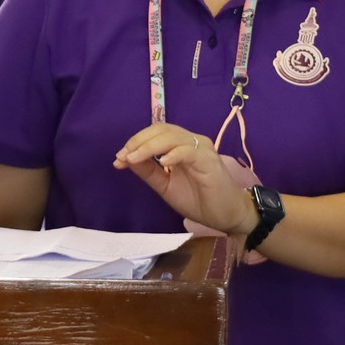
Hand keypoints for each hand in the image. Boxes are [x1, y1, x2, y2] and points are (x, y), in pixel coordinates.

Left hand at [113, 123, 259, 236]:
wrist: (226, 216)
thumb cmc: (198, 200)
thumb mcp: (165, 186)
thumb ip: (148, 171)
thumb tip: (124, 159)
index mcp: (179, 146)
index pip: (155, 133)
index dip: (135, 141)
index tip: (119, 158)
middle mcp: (191, 142)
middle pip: (161, 129)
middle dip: (138, 141)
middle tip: (124, 157)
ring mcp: (201, 149)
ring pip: (172, 137)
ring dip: (149, 146)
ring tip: (134, 159)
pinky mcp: (209, 160)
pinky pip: (188, 151)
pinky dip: (173, 154)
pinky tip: (162, 162)